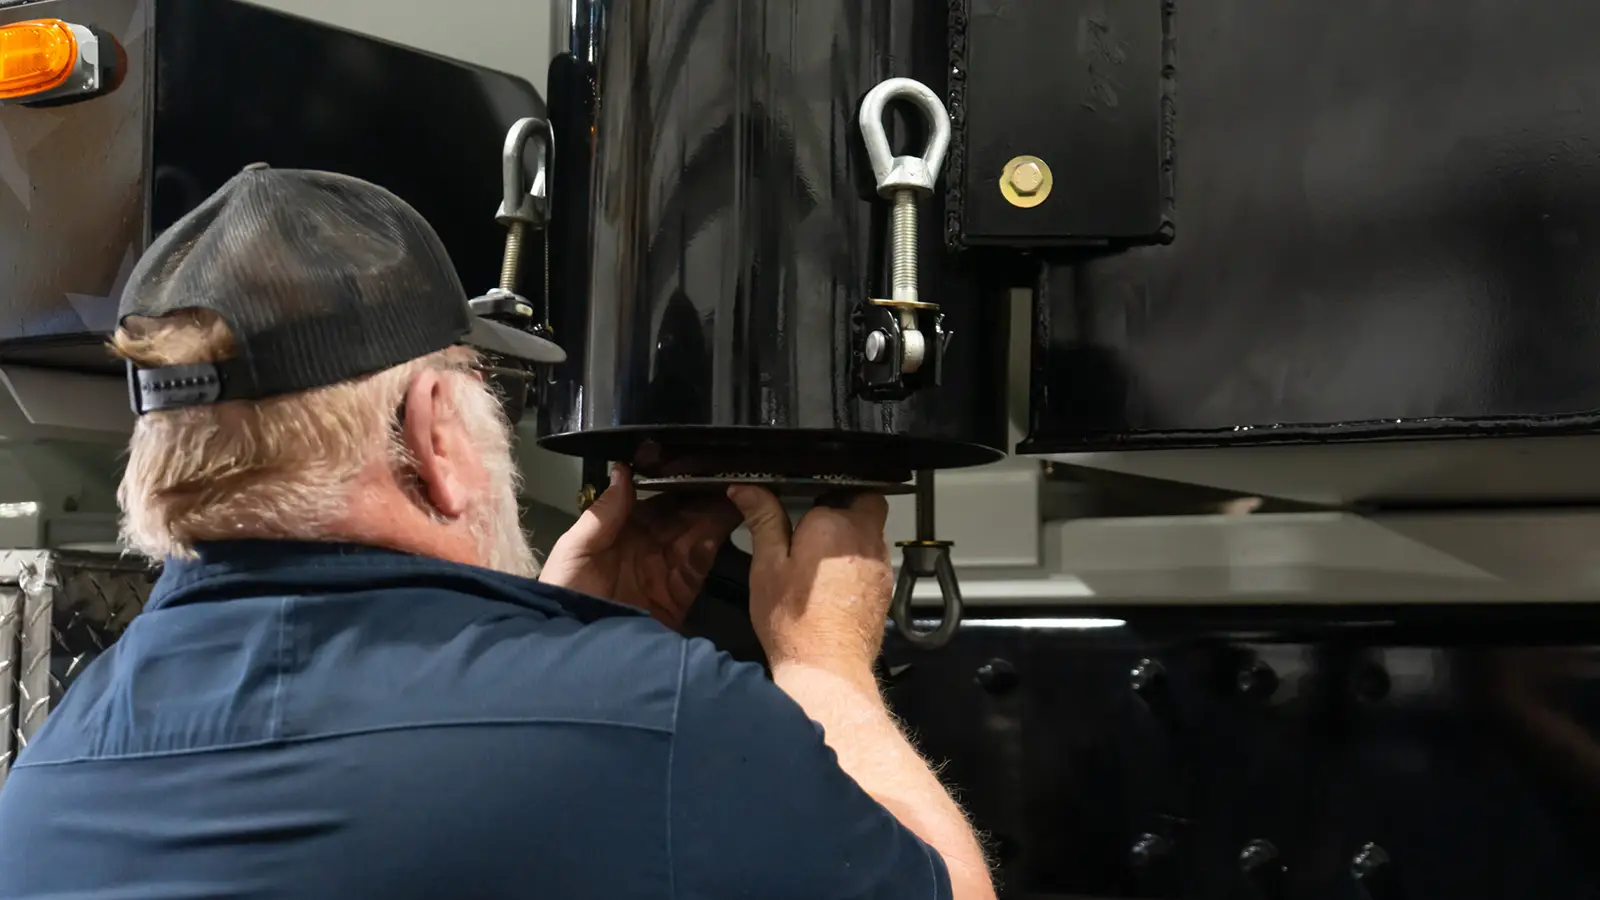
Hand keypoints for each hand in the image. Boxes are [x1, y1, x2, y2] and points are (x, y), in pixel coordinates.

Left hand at [543, 464, 741, 628]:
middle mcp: (651, 545)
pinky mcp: (679, 596)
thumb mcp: (575, 550)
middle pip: (686, 514)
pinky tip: (712, 536)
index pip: (660, 498)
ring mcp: (667, 570)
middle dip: (707, 495)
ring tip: (731, 498)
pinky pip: (698, 568)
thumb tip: (623, 470)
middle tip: (729, 474)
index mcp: (626, 529)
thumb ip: (603, 514)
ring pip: (699, 535)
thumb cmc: (564, 595)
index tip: (698, 461)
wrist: (572, 651)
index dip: (679, 479)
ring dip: (715, 517)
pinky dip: (706, 552)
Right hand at [727, 486, 892, 672]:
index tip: (790, 522)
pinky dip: (858, 561)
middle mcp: (865, 536)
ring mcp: (880, 561)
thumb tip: (748, 490)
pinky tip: (835, 584)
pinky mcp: (886, 584)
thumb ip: (763, 520)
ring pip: (870, 530)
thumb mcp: (767, 566)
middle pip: (861, 501)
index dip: (805, 505)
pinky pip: (874, 558)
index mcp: (833, 523)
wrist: (826, 667)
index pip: (823, 493)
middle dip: (841, 508)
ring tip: (819, 563)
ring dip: (850, 536)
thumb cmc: (793, 620)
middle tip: (811, 531)